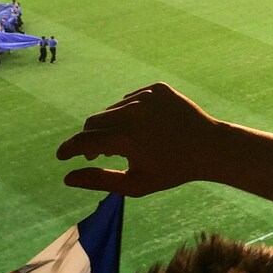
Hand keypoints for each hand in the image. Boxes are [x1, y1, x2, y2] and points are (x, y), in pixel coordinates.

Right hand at [56, 82, 224, 195]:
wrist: (211, 147)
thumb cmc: (172, 171)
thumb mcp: (135, 184)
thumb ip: (100, 180)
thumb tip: (67, 177)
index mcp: (128, 138)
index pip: (85, 141)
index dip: (69, 150)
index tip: (61, 156)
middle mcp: (135, 112)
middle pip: (94, 121)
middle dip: (90, 138)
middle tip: (96, 155)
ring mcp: (147, 96)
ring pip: (113, 110)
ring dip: (112, 126)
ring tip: (126, 143)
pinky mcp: (158, 88)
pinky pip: (132, 99)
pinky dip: (131, 113)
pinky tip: (147, 127)